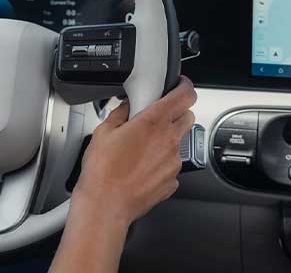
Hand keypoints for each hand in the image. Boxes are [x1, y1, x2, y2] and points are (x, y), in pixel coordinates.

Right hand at [72, 76, 196, 224]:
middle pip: (187, 116)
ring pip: (179, 141)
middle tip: (157, 117)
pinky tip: (142, 167)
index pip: (185, 95)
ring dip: (166, 139)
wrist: (106, 205)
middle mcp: (169, 140)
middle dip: (176, 113)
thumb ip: (121, 114)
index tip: (180, 86)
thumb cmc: (103, 171)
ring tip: (142, 148)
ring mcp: (174, 161)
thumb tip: (127, 107)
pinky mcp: (172, 180)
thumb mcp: (104, 132)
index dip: (185, 87)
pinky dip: (161, 162)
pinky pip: (172, 164)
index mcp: (153, 122)